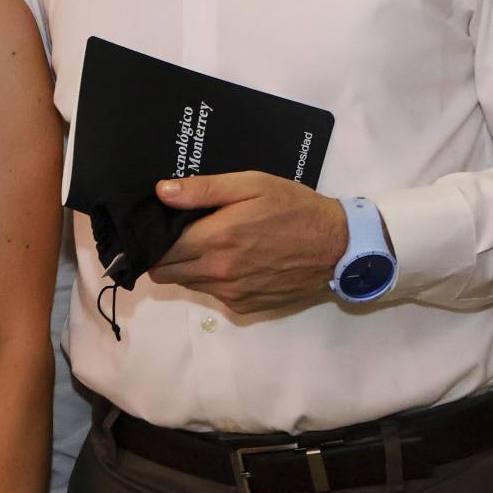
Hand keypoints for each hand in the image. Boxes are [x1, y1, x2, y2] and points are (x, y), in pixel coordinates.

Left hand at [148, 173, 348, 314]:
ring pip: (187, 285)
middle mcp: (219, 272)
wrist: (338, 247)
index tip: (158, 226)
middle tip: (180, 236)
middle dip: (164, 255)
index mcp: (217, 239)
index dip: (154, 238)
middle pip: (165, 273)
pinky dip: (212, 281)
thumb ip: (202, 190)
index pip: (160, 249)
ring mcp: (232, 294)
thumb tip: (161, 192)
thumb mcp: (250, 184)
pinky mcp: (246, 307)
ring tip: (208, 245)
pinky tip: (231, 262)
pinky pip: (212, 295)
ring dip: (187, 268)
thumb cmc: (293, 208)